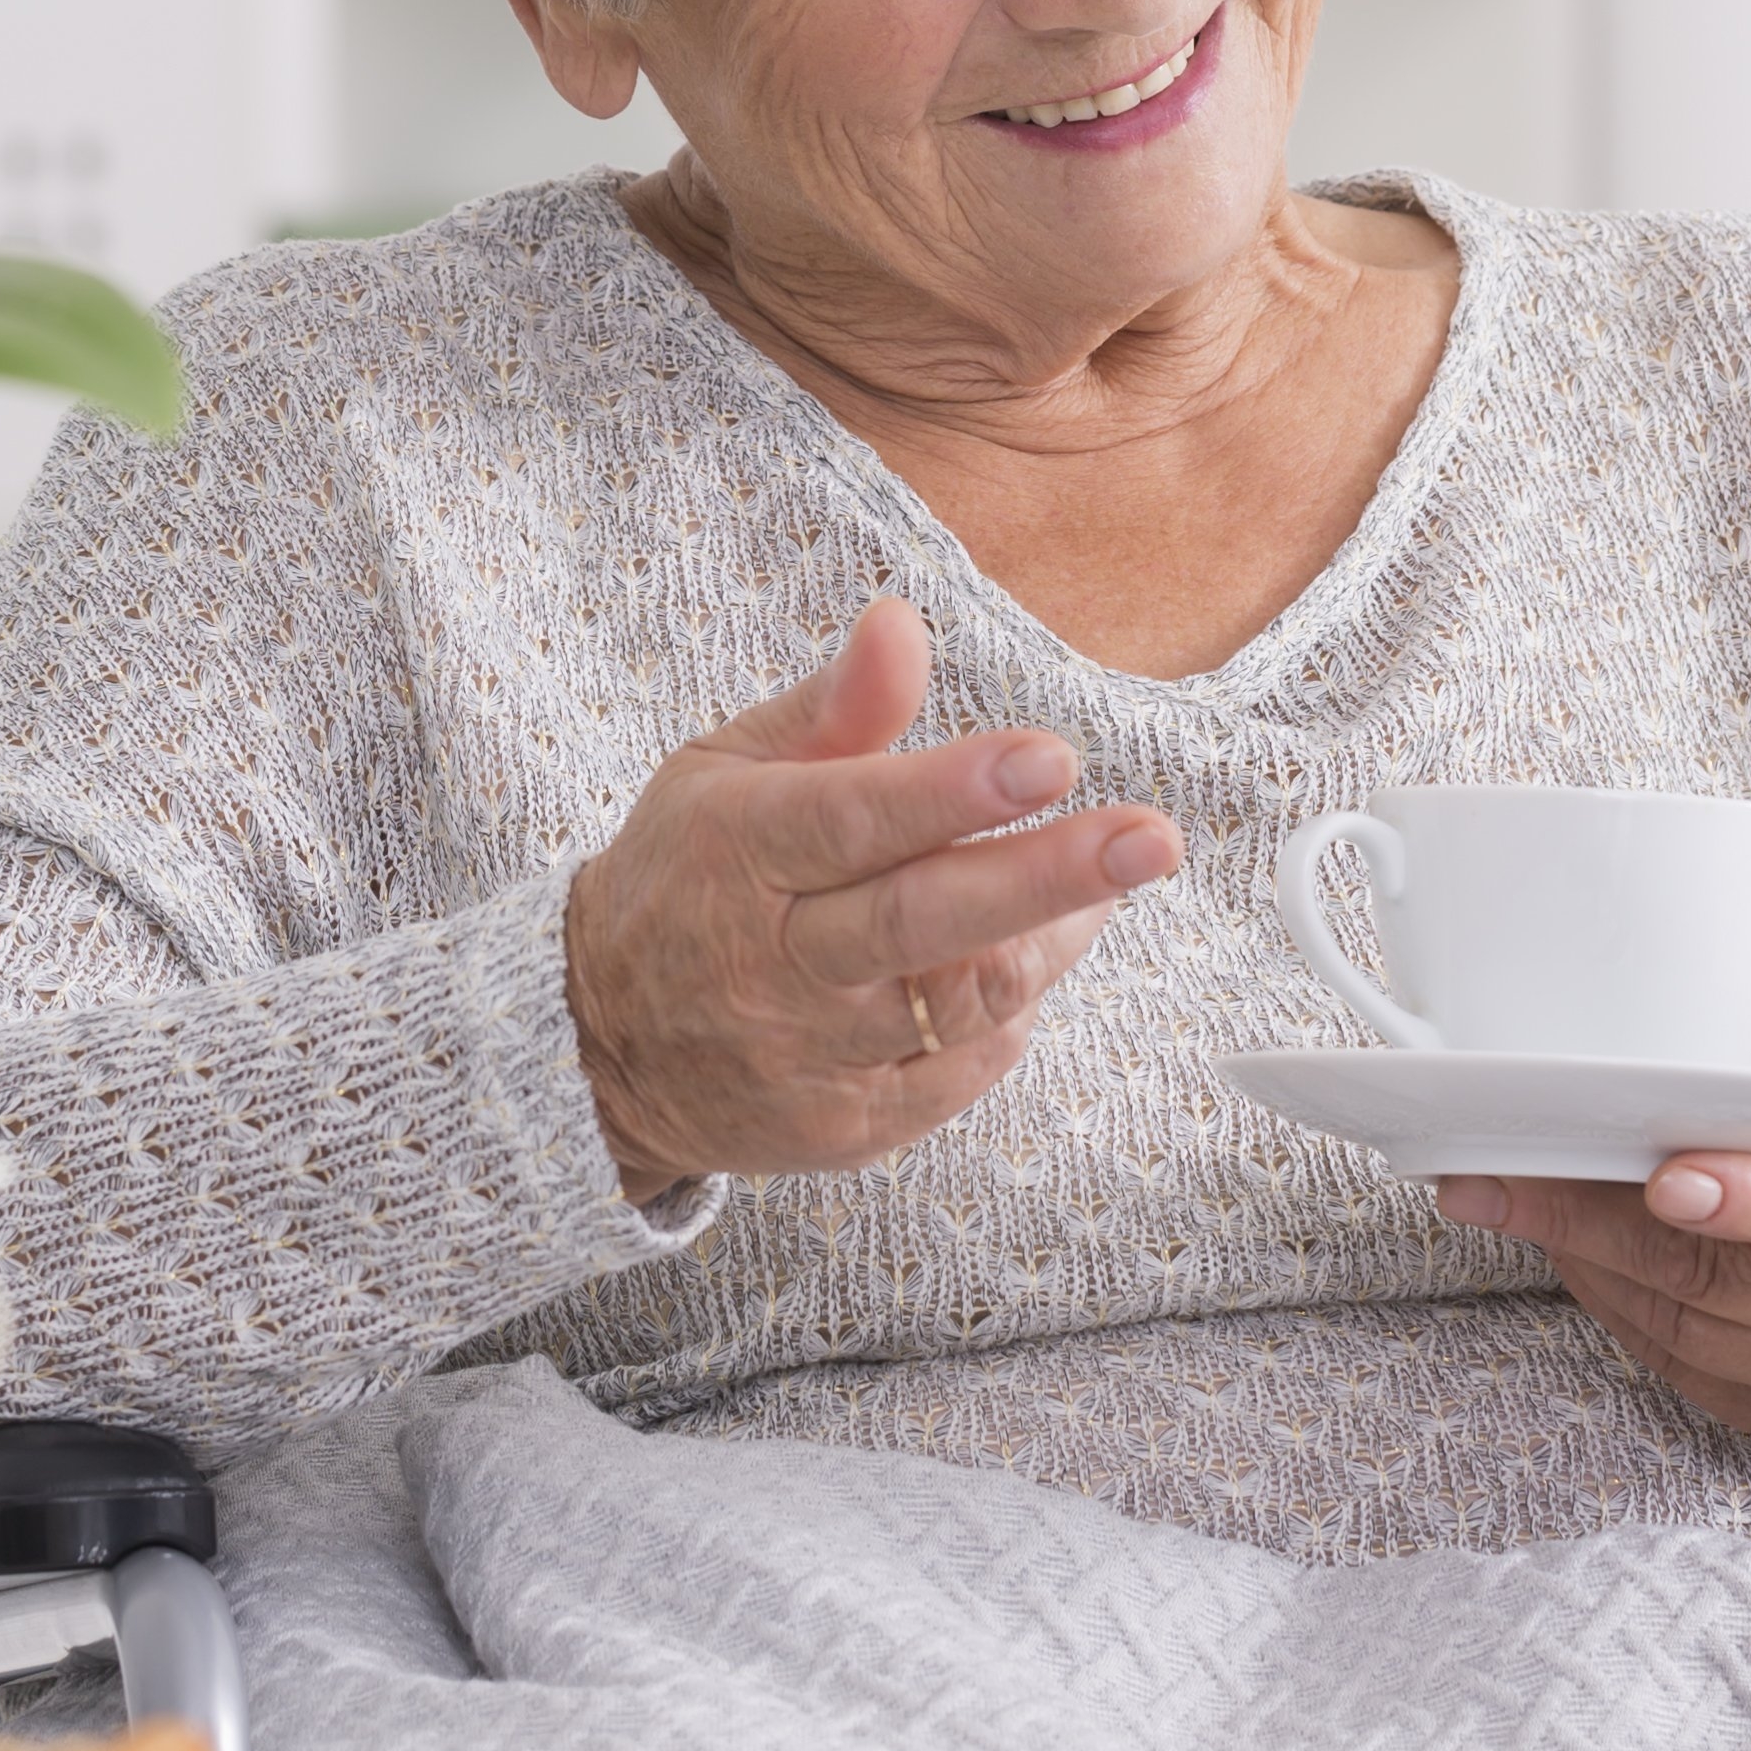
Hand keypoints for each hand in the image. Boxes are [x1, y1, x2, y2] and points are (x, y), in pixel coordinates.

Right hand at [565, 599, 1180, 1195]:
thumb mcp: (726, 771)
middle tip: (1150, 840)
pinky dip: (1010, 1010)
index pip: (854, 819)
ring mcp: (811, 1056)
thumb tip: (903, 624)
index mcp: (739, 852)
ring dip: (1050, 938)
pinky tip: (1027, 955)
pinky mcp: (848, 1126)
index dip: (955, 792)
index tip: (1050, 759)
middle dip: (1047, 877)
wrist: (601, 1050)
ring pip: (958, 1001)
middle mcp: (771, 962)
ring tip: (1108, 881)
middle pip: (921, 920)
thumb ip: (832, 707)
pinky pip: (959, 1070)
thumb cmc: (687, 880)